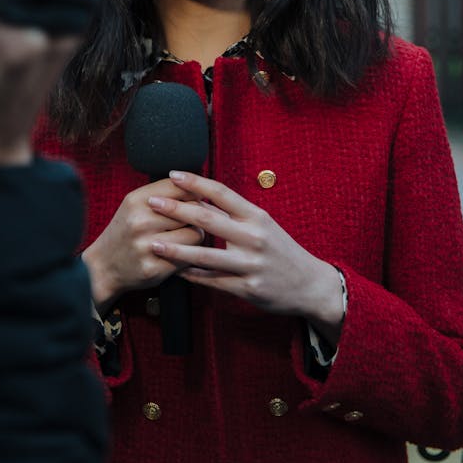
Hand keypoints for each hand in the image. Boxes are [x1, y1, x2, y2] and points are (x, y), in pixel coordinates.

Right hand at [82, 178, 204, 313]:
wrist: (102, 266)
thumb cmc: (125, 231)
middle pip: (192, 209)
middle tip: (192, 218)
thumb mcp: (135, 204)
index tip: (196, 197)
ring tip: (186, 235)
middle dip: (197, 214)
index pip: (180, 187)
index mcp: (136, 200)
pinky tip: (180, 252)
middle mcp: (140, 222)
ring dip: (196, 234)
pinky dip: (189, 254)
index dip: (194, 191)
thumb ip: (162, 193)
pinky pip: (189, 257)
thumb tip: (199, 187)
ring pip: (195, 234)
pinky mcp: (155, 269)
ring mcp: (147, 246)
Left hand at [148, 172, 344, 343]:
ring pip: (206, 255)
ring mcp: (250, 264)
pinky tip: (175, 272)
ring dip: (176, 250)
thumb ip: (233, 213)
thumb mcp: (262, 225)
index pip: (221, 193)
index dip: (196, 182)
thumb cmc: (280, 250)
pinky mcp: (248, 288)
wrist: (310, 285)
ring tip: (154, 244)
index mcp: (256, 216)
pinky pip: (213, 281)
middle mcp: (254, 237)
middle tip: (152, 202)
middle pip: (208, 219)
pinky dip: (192, 276)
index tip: (173, 174)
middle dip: (176, 210)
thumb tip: (200, 197)